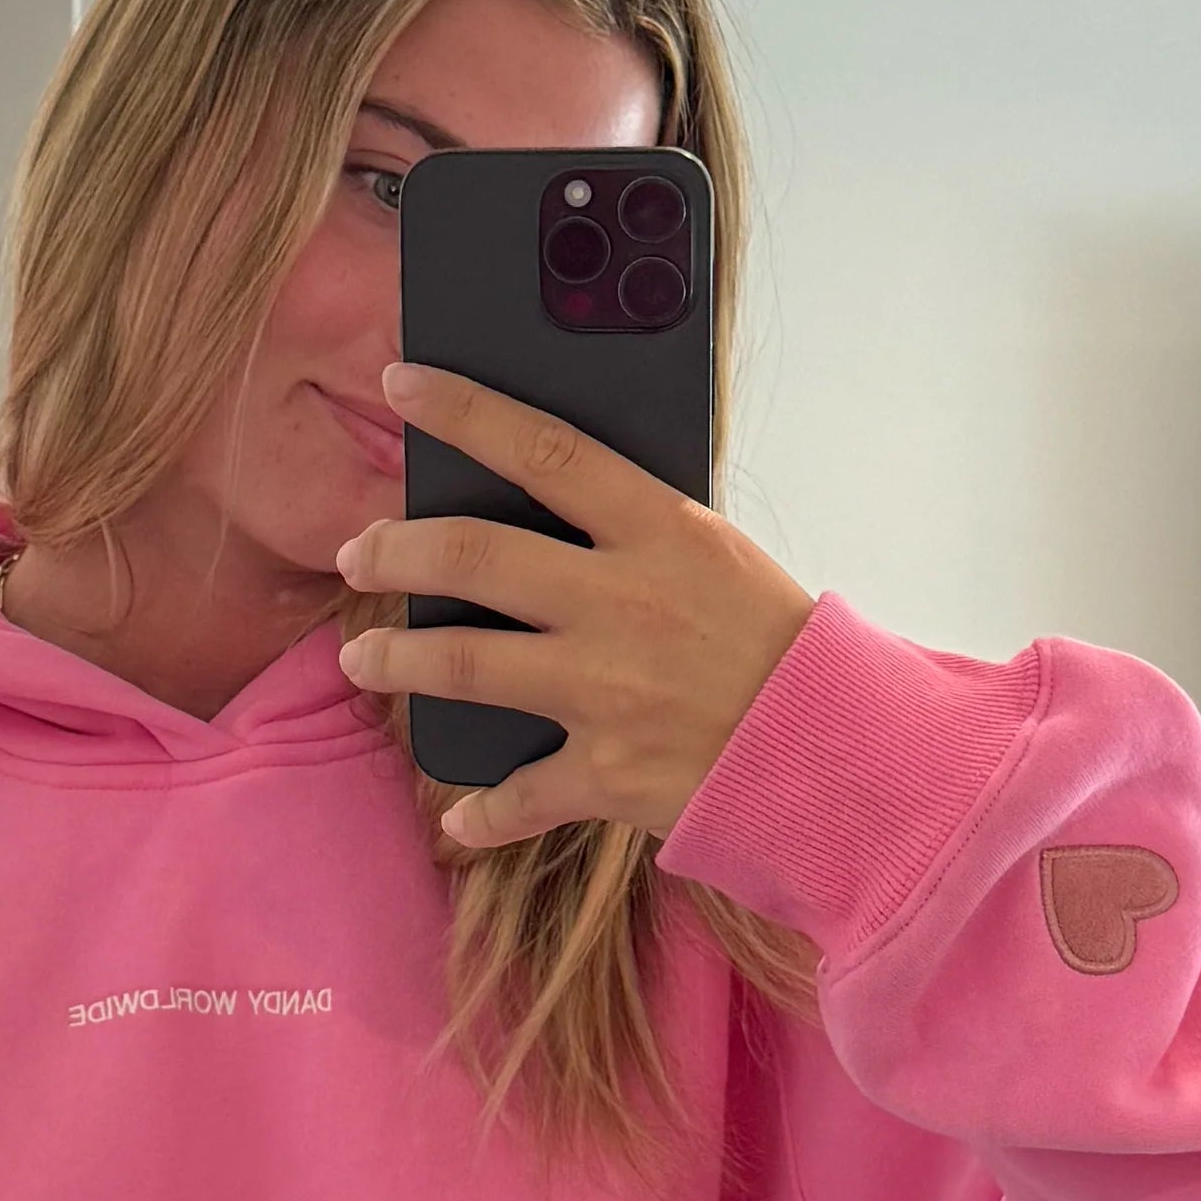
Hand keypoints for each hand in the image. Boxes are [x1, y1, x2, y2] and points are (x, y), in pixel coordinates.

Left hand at [333, 360, 819, 854]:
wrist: (843, 752)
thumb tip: (552, 499)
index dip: (461, 409)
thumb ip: (638, 531)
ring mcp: (607, 691)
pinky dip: (479, 809)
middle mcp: (621, 603)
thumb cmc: (783, 646)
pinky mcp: (608, 774)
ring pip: (464, 667)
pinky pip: (518, 795)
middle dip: (394, 552)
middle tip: (357, 554)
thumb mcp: (718, 557)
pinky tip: (456, 814)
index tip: (402, 386)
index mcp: (659, 531)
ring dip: (397, 662)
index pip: (541, 447)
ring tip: (362, 659)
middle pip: (472, 557)